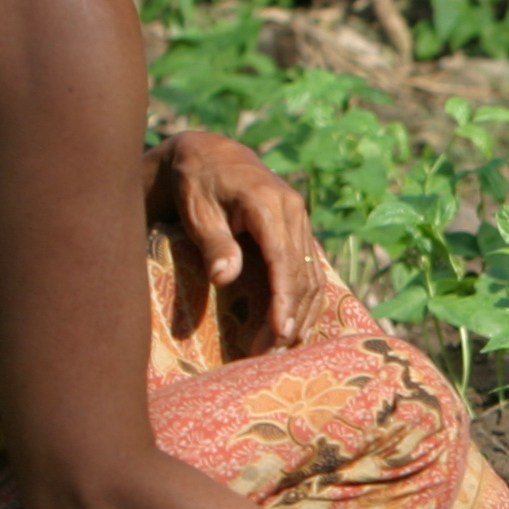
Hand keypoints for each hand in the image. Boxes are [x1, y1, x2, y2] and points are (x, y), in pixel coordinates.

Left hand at [143, 130, 329, 345]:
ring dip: (302, 313)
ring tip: (284, 347)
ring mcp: (300, 219)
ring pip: (313, 274)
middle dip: (291, 316)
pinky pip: (311, 269)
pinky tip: (298, 325)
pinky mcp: (299, 229)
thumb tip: (225, 277)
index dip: (284, 299)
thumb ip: (214, 243)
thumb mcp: (197, 211)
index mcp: (268, 203)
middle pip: (302, 273)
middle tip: (270, 352)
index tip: (279, 331)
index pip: (283, 259)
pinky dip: (307, 299)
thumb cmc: (196, 184)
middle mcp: (293, 211)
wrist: (210, 155)